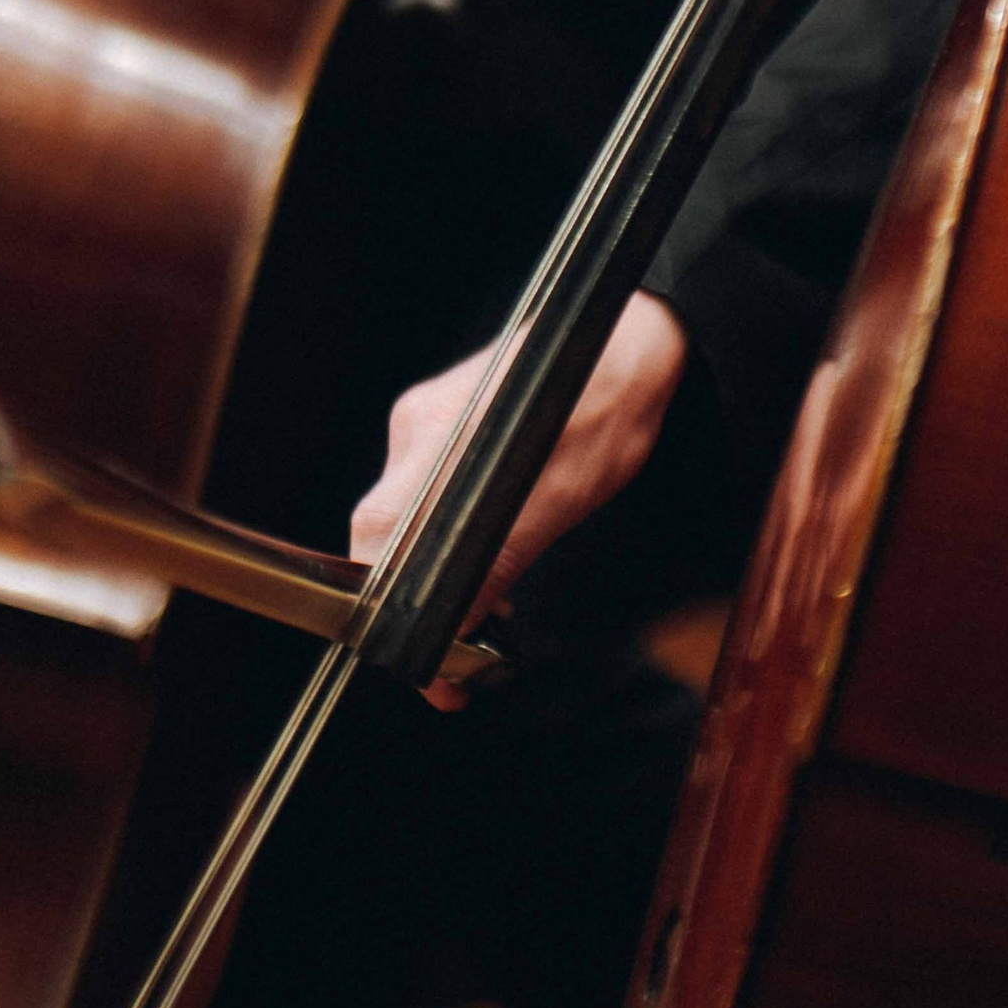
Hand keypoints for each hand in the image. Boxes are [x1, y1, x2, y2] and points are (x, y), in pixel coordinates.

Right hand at [349, 291, 690, 706]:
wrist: (631, 345)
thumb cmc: (607, 408)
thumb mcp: (562, 499)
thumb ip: (499, 560)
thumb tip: (452, 624)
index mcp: (435, 440)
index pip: (376, 542)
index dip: (391, 610)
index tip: (429, 661)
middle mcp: (415, 428)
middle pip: (382, 539)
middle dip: (415, 601)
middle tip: (461, 652)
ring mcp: (425, 423)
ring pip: (405, 522)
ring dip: (437, 571)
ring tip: (489, 603)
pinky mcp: (443, 424)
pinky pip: (427, 496)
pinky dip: (450, 536)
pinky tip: (493, 549)